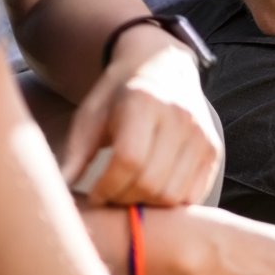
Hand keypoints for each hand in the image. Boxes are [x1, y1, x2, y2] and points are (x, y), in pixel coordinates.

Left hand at [61, 34, 221, 206]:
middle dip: (125, 200)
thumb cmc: (119, 95)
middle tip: (110, 199)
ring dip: (147, 205)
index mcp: (144, 102)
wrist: (163, 69)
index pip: (129, 160)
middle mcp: (180, 118)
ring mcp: (202, 136)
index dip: (108, 187)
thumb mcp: (91, 114)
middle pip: (152, 182)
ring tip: (129, 196)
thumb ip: (77, 152)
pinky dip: (169, 204)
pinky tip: (151, 193)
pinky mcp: (214, 152)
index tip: (94, 196)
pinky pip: (192, 195)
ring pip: (173, 195)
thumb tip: (60, 192)